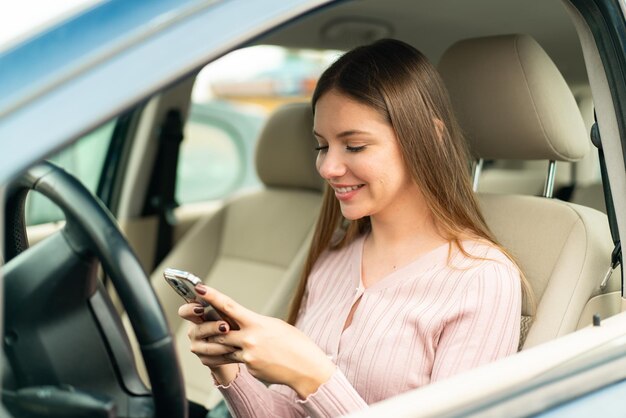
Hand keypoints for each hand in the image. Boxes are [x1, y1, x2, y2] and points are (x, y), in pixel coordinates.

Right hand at [178, 303, 239, 384]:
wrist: (239, 346)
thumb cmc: (233, 324)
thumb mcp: (229, 312)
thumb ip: (221, 305)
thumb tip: (215, 295)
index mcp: (197, 316)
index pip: (185, 311)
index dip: (190, 309)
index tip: (200, 308)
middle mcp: (194, 331)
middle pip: (197, 329)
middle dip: (212, 327)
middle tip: (225, 327)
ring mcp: (197, 346)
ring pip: (206, 346)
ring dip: (222, 344)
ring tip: (235, 343)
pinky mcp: (205, 359)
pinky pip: (213, 358)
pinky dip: (225, 355)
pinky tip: (234, 351)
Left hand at [193, 284, 335, 397]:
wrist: (306, 368)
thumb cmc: (295, 343)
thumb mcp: (276, 325)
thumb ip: (255, 323)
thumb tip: (242, 321)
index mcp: (256, 323)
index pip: (229, 306)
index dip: (211, 296)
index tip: (198, 288)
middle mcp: (249, 339)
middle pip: (219, 330)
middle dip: (209, 326)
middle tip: (198, 320)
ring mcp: (248, 355)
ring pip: (221, 348)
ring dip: (214, 344)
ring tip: (205, 342)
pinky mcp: (250, 368)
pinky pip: (234, 361)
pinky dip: (232, 357)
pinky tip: (239, 356)